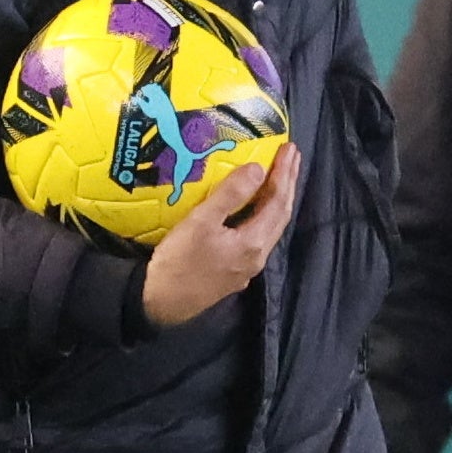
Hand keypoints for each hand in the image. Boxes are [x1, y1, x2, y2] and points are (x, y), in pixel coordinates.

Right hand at [139, 143, 301, 327]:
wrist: (160, 303)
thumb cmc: (178, 261)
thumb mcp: (201, 222)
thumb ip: (230, 195)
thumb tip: (258, 169)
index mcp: (253, 242)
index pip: (278, 202)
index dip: (284, 174)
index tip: (290, 149)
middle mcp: (257, 256)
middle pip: (280, 215)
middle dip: (287, 184)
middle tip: (291, 156)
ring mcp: (247, 266)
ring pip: (270, 227)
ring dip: (277, 200)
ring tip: (279, 176)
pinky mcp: (235, 271)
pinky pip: (258, 236)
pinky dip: (262, 214)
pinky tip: (255, 207)